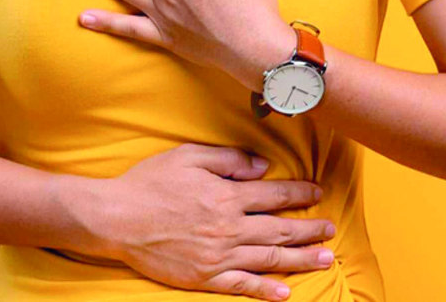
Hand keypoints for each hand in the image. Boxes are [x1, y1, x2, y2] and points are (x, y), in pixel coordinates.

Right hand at [92, 144, 335, 300]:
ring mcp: (218, 257)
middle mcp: (228, 228)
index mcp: (226, 196)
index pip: (274, 196)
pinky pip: (241, 287)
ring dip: (300, 259)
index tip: (317, 194)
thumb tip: (263, 167)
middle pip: (279, 230)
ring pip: (269, 259)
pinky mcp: (204, 278)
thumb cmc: (150, 183)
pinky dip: (265, 291)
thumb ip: (229, 159)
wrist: (116, 218)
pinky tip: (285, 294)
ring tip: (325, 258)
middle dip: (308, 229)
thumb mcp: (189, 156)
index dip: (299, 194)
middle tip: (330, 229)